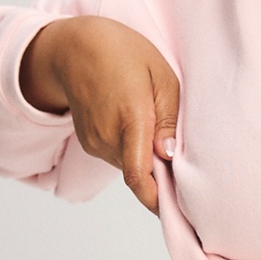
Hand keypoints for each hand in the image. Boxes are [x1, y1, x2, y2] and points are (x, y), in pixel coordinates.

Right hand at [19, 16, 179, 214]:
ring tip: (163, 140)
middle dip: (162, 179)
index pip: (139, 175)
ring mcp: (94, 142)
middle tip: (187, 172)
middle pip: (139, 175)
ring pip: (129, 168)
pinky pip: (118, 157)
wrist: (73, 48)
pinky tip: (143, 132)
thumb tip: (169, 154)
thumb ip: (169, 117)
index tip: (177, 211)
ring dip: (148, 164)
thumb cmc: (124, 54)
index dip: (157, 199)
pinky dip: (134, 155)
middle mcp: (107, 137)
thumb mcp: (160, 76)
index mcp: (130, 119)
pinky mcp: (89, 143)